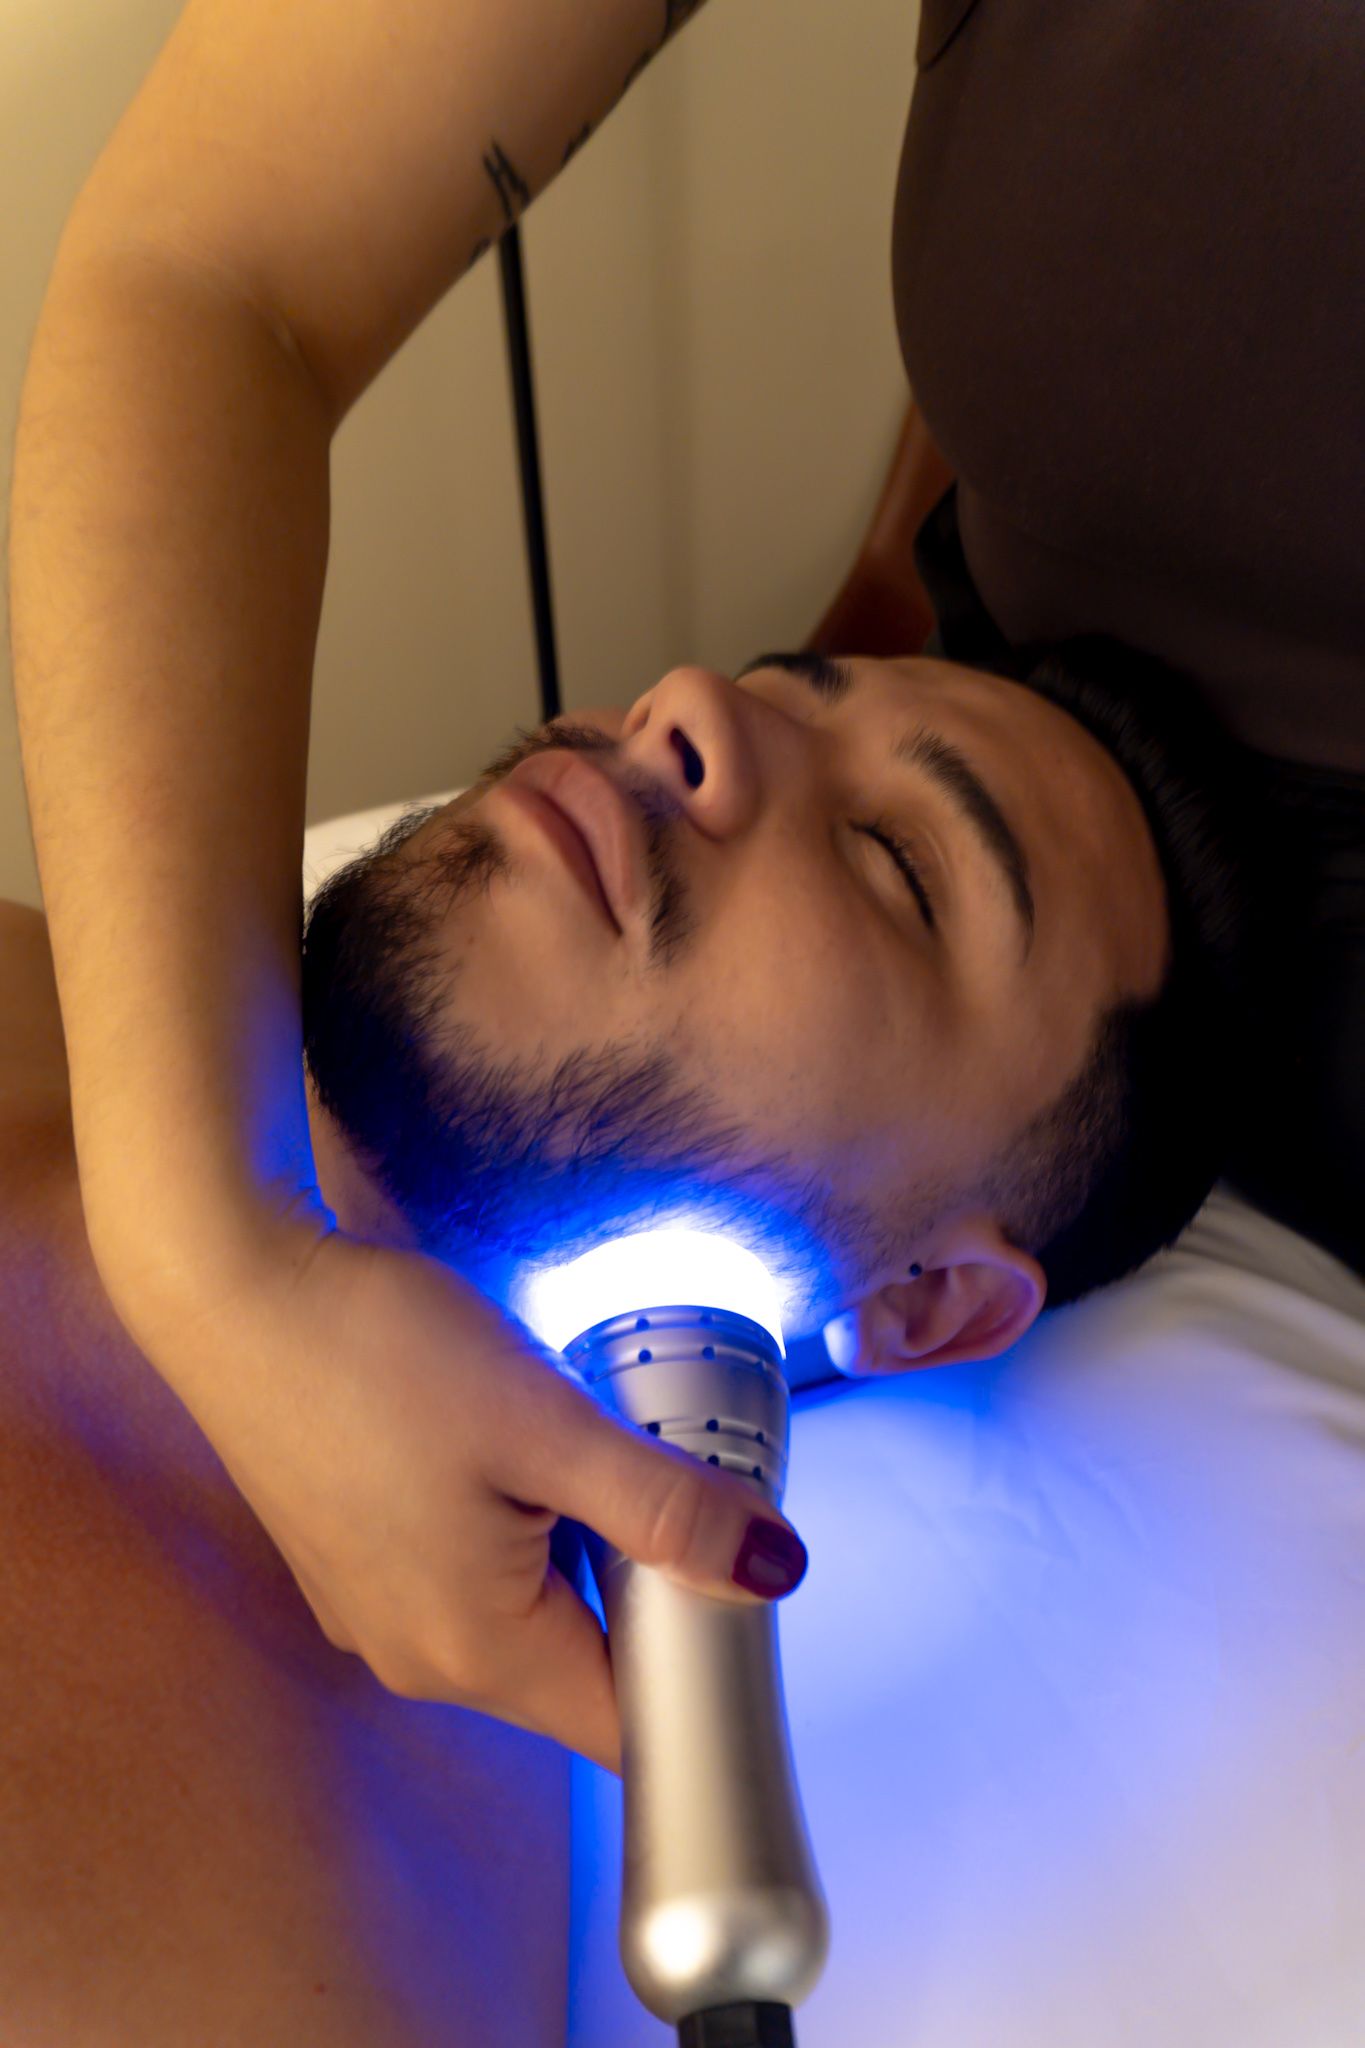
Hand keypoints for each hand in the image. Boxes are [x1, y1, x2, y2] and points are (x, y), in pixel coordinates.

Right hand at [126, 1213, 808, 1775]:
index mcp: (475, 1651)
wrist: (231, 1288)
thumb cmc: (379, 1352)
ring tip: (595, 1448)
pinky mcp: (355, 1558)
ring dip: (584, 1551)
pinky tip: (520, 1443)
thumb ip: (665, 1509)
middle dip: (648, 1594)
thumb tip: (774, 1571)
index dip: (703, 1670)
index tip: (741, 1582)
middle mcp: (419, 1656)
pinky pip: (474, 1577)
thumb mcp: (547, 1425)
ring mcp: (377, 1610)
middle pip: (583, 1669)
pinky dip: (524, 1529)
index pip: (629, 1722)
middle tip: (677, 1485)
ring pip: (530, 1615)